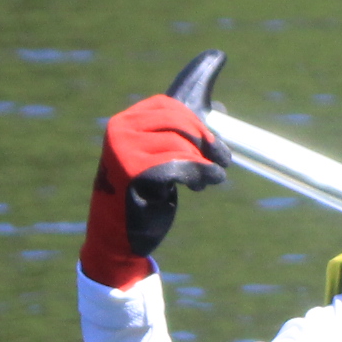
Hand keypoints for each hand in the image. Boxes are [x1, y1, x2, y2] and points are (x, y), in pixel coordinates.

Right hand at [80, 95, 225, 289]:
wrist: (118, 235)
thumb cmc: (142, 196)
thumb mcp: (157, 158)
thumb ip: (180, 135)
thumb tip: (221, 110)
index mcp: (124, 123)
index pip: (167, 105)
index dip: (196, 120)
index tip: (212, 143)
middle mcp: (120, 131)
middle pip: (178, 122)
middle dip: (206, 141)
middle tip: (223, 159)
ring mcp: (124, 151)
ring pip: (181, 144)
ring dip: (204, 162)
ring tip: (207, 178)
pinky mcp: (135, 172)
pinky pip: (180, 164)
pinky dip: (201, 173)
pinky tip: (204, 183)